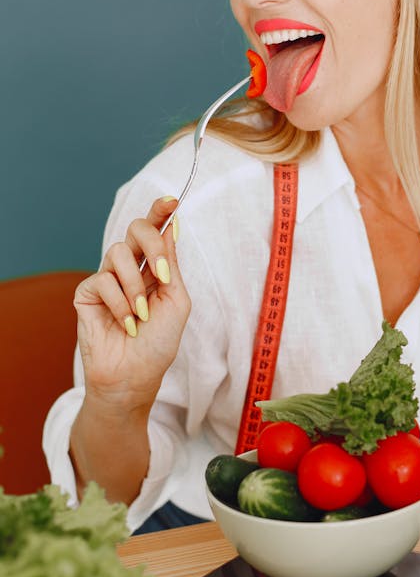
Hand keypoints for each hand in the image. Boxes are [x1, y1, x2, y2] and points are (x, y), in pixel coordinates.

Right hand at [74, 196, 190, 413]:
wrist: (134, 377)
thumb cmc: (159, 343)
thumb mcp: (176, 301)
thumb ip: (170, 264)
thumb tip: (172, 226)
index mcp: (154, 269)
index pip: (155, 232)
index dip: (160, 212)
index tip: (172, 200)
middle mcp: (130, 269)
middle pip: (135, 230)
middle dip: (151, 243)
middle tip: (160, 272)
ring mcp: (107, 279)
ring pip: (118, 253)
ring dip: (135, 287)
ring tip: (141, 315)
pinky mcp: (86, 293)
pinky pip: (102, 280)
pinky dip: (119, 303)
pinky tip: (126, 324)